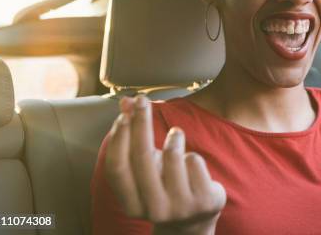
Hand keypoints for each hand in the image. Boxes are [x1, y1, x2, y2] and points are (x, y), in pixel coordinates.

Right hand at [104, 95, 225, 234]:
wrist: (194, 220)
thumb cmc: (164, 185)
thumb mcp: (146, 167)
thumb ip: (133, 137)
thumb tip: (125, 100)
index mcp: (132, 204)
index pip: (117, 167)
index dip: (118, 138)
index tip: (124, 114)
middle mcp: (153, 210)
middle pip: (142, 157)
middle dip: (141, 123)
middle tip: (143, 101)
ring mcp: (180, 207)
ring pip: (173, 156)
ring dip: (173, 137)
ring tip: (175, 134)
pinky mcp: (204, 201)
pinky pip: (194, 161)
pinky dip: (192, 155)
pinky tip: (192, 164)